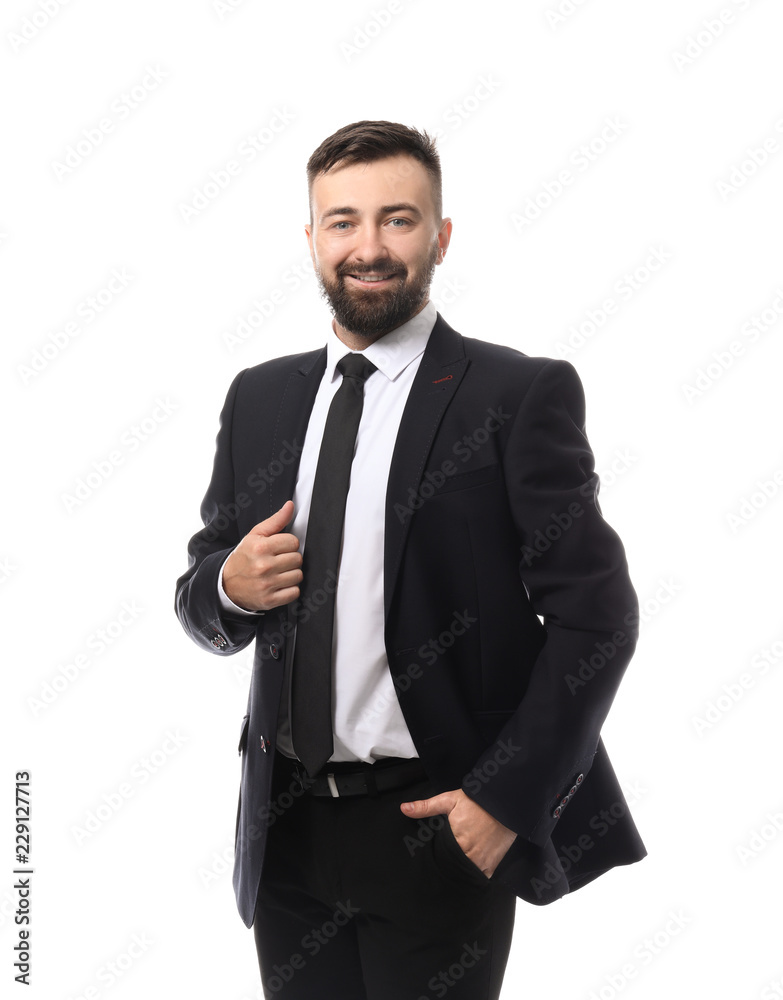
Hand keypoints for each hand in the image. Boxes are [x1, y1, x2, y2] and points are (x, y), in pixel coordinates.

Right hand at [222, 500, 302, 611]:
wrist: (226, 584)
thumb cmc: (244, 558)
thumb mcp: (255, 536)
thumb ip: (275, 521)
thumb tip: (290, 506)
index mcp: (260, 547)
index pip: (293, 542)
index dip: (288, 544)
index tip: (279, 548)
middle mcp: (264, 566)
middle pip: (298, 559)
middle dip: (290, 559)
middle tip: (278, 561)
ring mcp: (267, 584)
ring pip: (298, 575)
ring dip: (291, 574)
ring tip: (278, 573)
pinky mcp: (269, 600)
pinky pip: (294, 592)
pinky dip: (289, 589)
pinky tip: (279, 585)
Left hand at [400, 788, 516, 877]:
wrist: (504, 803)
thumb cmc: (476, 801)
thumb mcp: (449, 800)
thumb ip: (426, 807)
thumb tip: (403, 808)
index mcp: (455, 842)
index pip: (439, 859)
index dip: (434, 859)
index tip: (432, 858)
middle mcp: (469, 855)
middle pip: (451, 868)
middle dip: (446, 867)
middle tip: (442, 862)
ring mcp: (482, 863)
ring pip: (464, 875)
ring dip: (458, 872)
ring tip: (453, 867)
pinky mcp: (492, 866)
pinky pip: (479, 877)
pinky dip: (473, 874)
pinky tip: (467, 868)